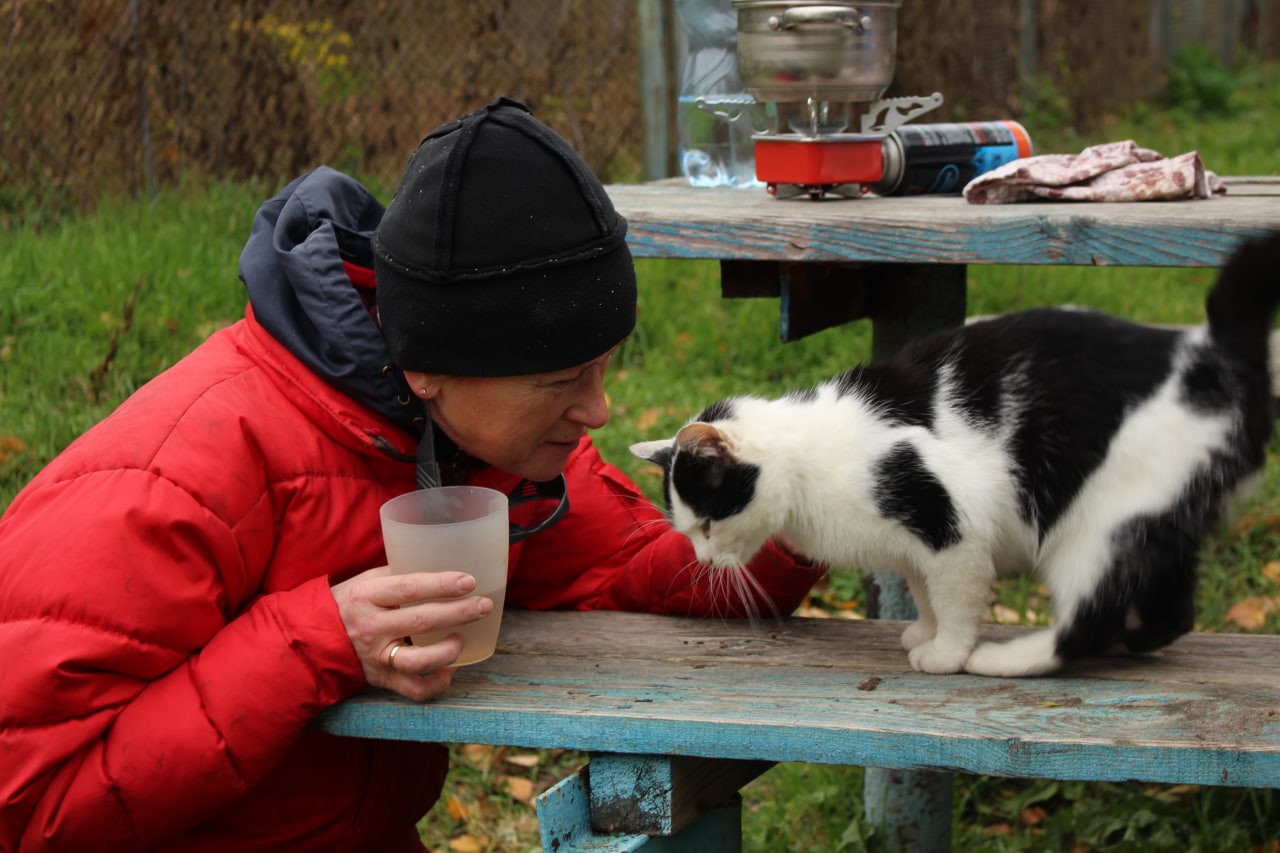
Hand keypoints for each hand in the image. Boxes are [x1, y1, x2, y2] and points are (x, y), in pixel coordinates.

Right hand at [331, 567, 492, 700]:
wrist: (313, 640)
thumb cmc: (349, 603)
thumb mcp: (366, 581)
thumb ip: (399, 575)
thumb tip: (442, 566)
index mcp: (368, 596)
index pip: (409, 588)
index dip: (441, 584)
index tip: (468, 581)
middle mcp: (372, 628)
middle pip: (421, 621)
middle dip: (458, 613)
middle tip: (483, 605)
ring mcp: (377, 657)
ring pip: (419, 661)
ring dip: (448, 650)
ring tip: (462, 638)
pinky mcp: (382, 680)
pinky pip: (414, 689)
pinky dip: (437, 683)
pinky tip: (451, 668)